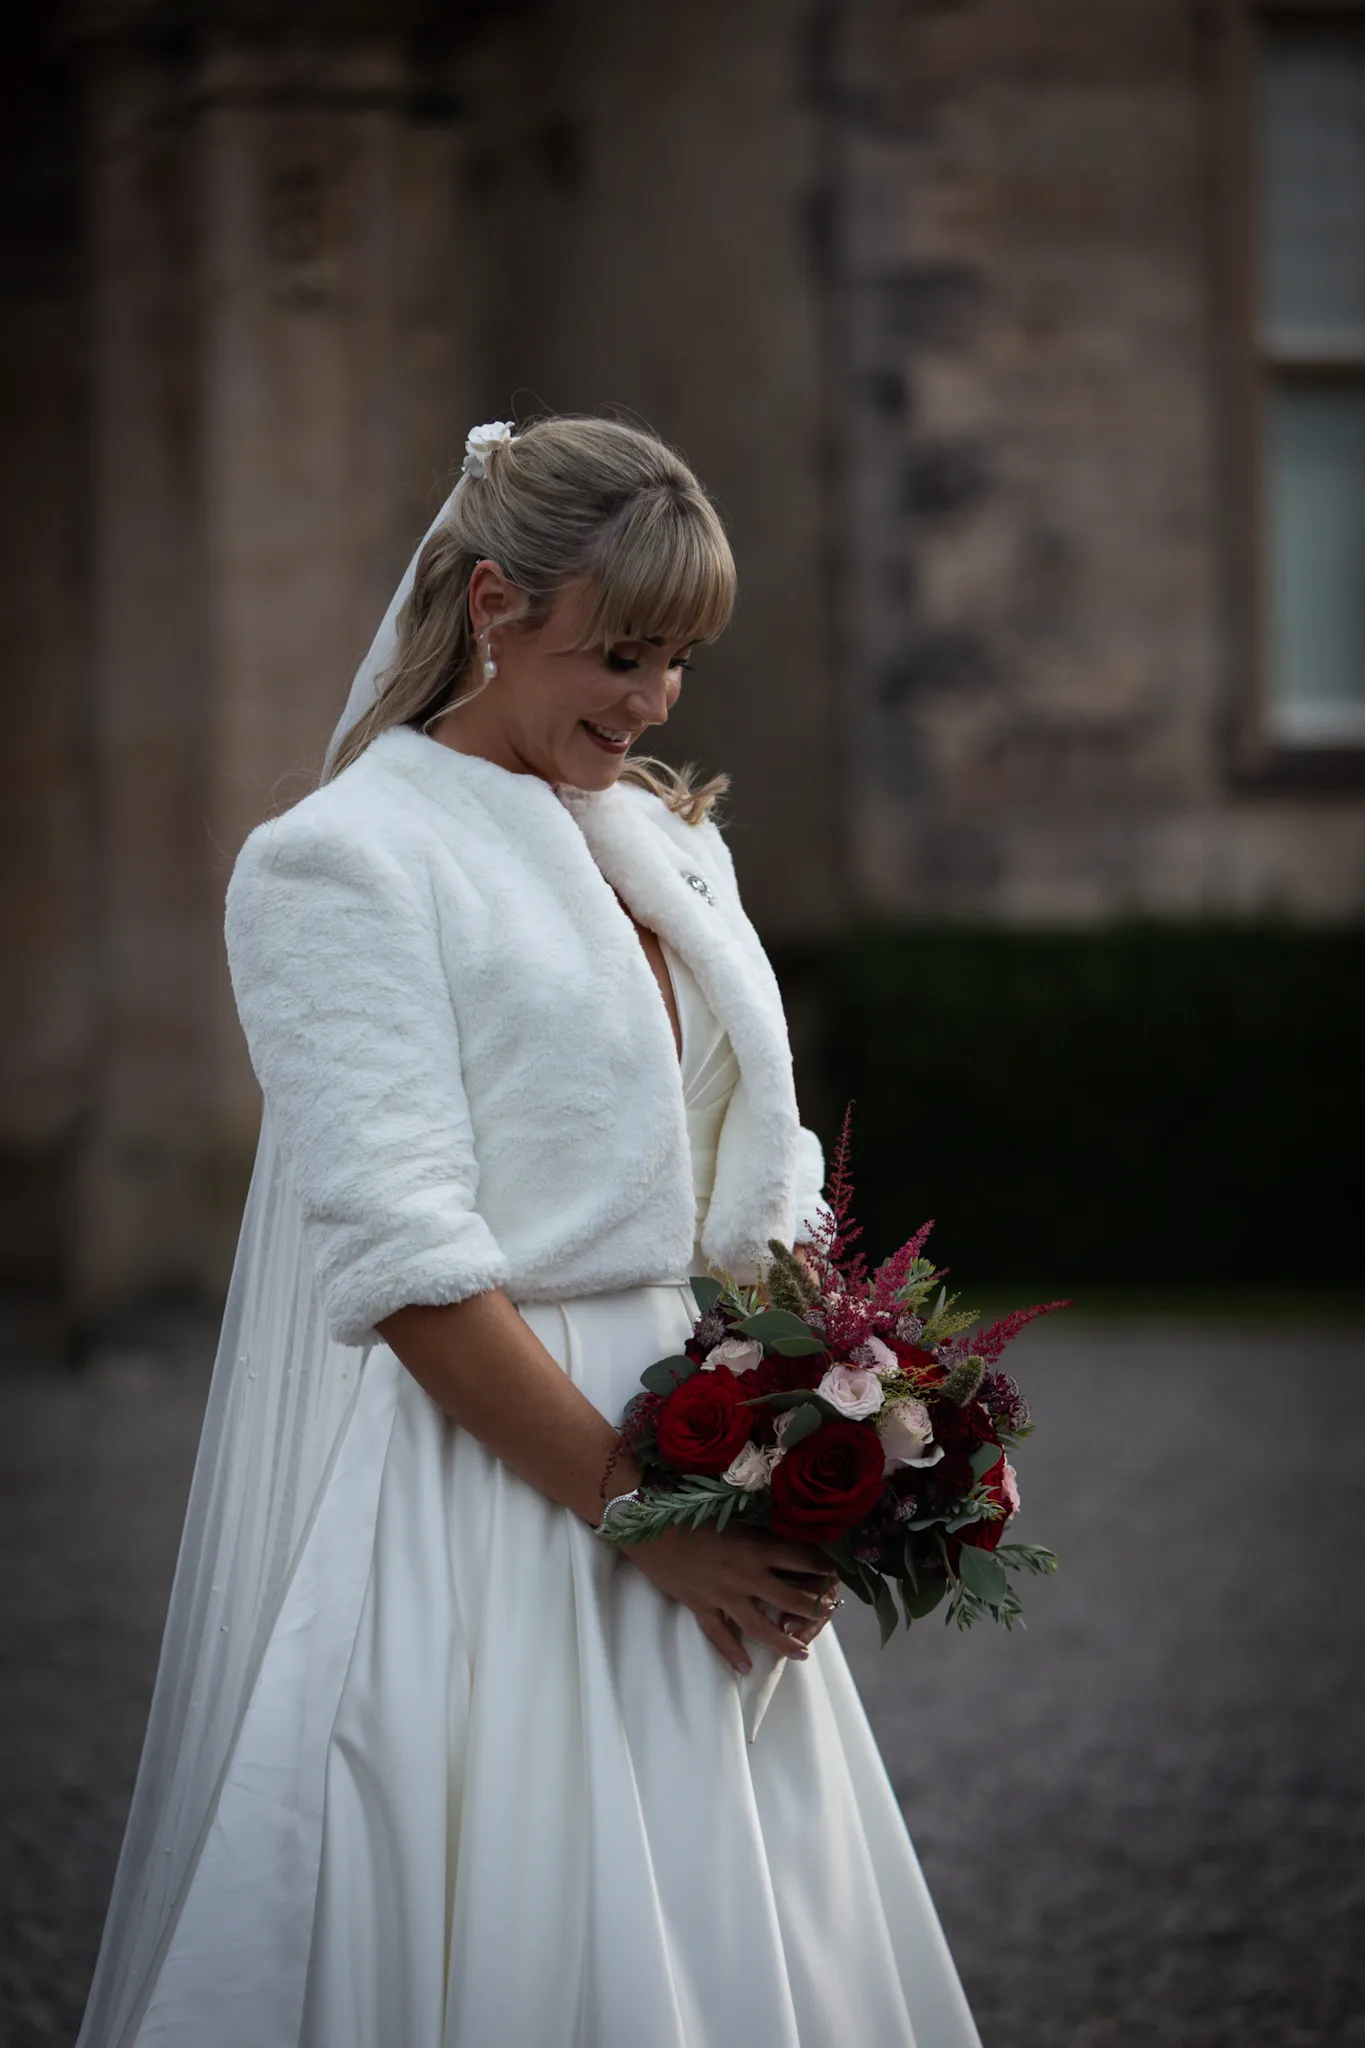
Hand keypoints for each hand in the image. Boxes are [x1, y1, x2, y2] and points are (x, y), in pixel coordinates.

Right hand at [624, 1523, 841, 1673]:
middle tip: (828, 1612)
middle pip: (792, 1599)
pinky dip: (733, 1654)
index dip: (822, 1567)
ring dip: (786, 1642)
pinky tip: (746, 1668)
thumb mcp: (732, 1517)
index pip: (802, 1560)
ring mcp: (724, 1596)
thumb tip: (783, 1545)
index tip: (832, 1571)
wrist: (648, 1525)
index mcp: (757, 1547)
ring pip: (763, 1627)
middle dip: (815, 1608)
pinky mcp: (701, 1607)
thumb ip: (758, 1534)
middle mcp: (747, 1575)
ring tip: (803, 1654)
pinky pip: (720, 1637)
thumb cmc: (689, 1511)